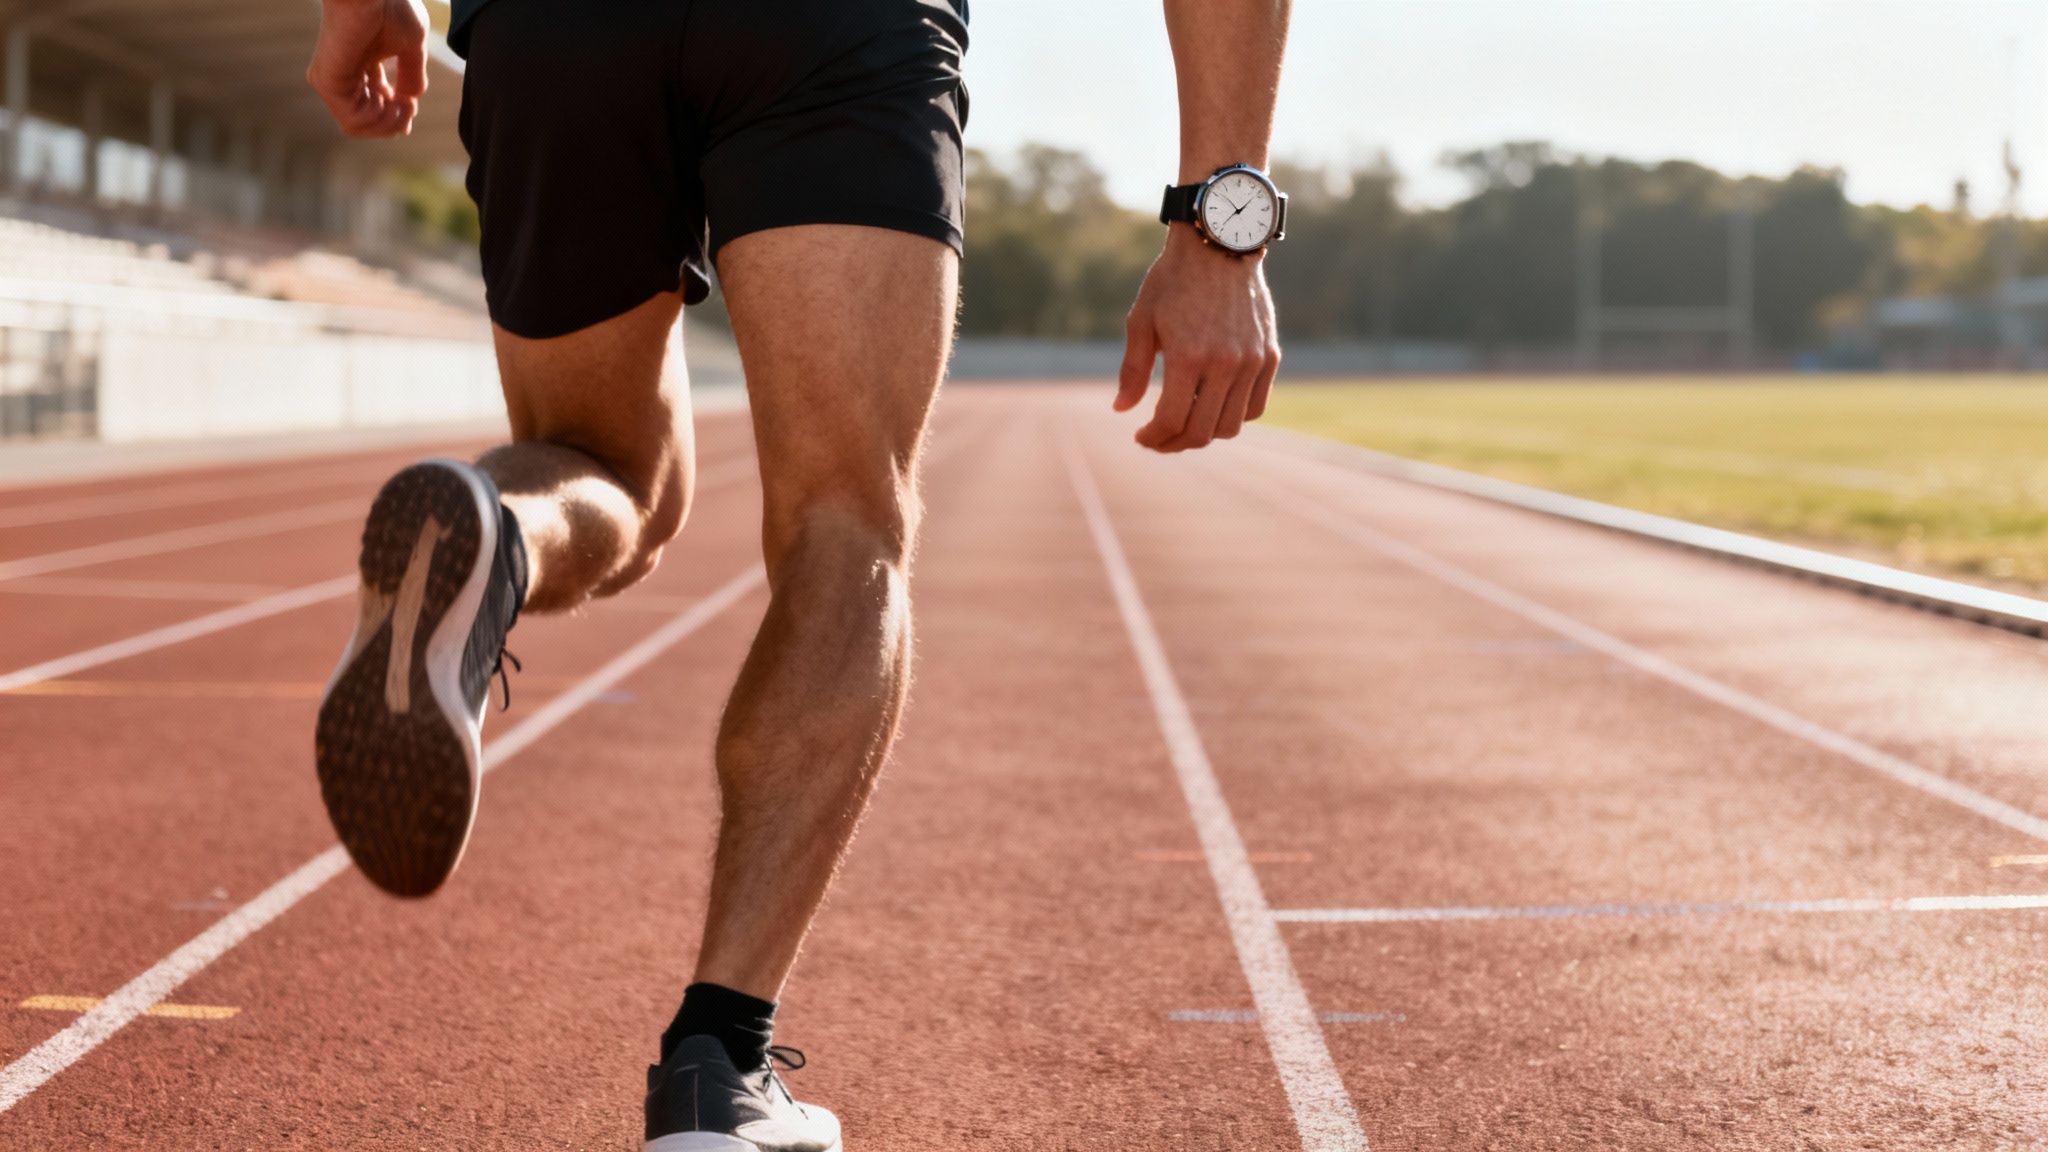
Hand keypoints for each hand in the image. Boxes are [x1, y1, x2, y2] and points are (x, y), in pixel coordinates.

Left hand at [306, 0, 429, 138]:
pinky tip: (395, 102)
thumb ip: (411, 74)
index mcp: (359, 64)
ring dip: (388, 123)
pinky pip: (353, 120)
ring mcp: (332, 80)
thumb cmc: (392, 4)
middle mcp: (342, 74)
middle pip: (365, 121)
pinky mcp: (329, 82)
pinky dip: (379, 119)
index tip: (412, 106)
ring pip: (359, 126)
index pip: (371, 104)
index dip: (394, 115)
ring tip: (405, 104)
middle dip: (393, 123)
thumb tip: (412, 98)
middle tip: (410, 107)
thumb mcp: (411, 45)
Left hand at [1116, 227, 1281, 451]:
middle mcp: (1225, 364)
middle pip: (1201, 433)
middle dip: (1174, 443)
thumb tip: (1122, 410)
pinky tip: (1212, 407)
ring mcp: (1252, 362)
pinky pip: (1255, 406)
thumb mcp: (1141, 320)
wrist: (1220, 245)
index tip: (1140, 437)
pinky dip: (1233, 417)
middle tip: (1159, 438)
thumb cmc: (1173, 280)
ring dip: (1204, 434)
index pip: (1171, 421)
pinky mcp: (1269, 356)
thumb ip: (1133, 370)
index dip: (1152, 438)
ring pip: (1230, 426)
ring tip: (1185, 424)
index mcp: (1188, 357)